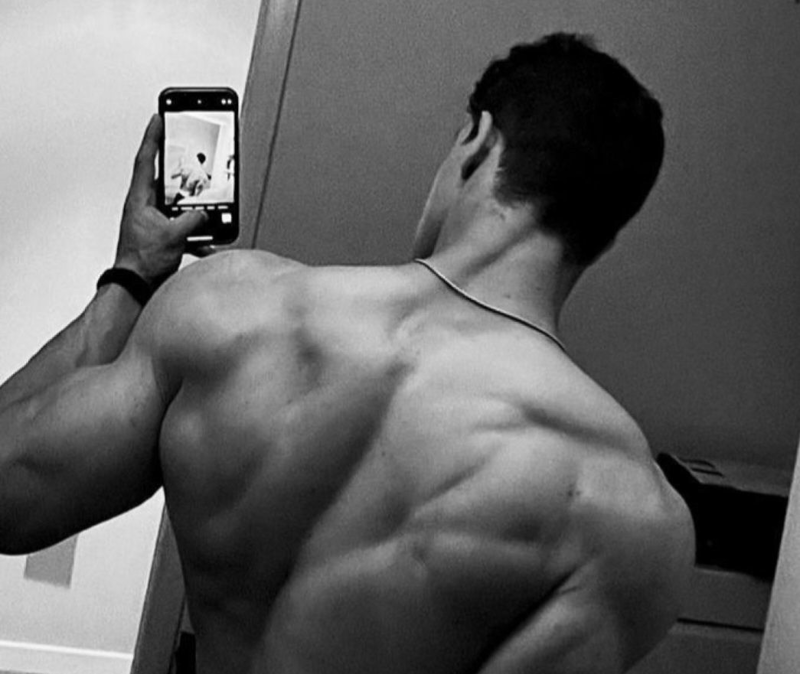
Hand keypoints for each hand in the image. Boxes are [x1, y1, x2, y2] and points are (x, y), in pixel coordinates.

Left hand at [114, 115, 207, 287]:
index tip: (159, 118)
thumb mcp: (173, 236)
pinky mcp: (161, 238)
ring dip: (194, 212)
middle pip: (167, 183)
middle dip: (183, 176)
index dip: (153, 138)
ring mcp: (153, 223)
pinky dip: (198, 237)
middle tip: (195, 162)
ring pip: (179, 208)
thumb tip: (204, 214)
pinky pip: (184, 231)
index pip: (147, 160)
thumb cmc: (142, 262)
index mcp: (140, 200)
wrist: (136, 289)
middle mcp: (145, 208)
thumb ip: (191, 220)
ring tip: (209, 210)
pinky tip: (209, 244)